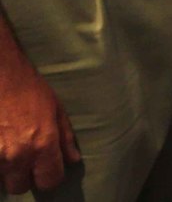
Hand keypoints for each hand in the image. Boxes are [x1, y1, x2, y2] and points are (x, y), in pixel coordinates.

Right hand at [0, 58, 78, 195]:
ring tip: (11, 147)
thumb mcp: (56, 110)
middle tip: (26, 160)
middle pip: (21, 187)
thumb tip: (73, 160)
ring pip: (2, 179)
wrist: (1, 75)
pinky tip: (1, 144)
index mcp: (43, 145)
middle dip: (25, 176)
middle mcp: (18, 155)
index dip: (50, 177)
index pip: (49, 181)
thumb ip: (65, 138)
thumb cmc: (30, 90)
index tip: (48, 169)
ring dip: (7, 169)